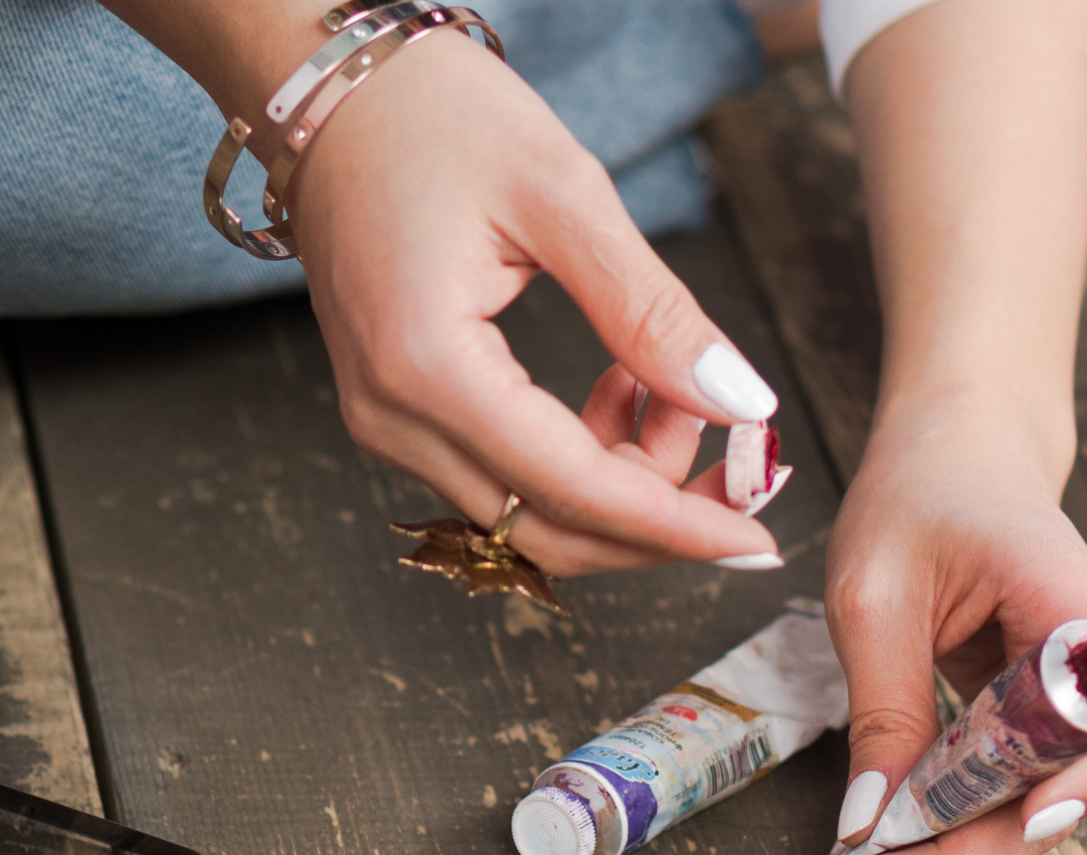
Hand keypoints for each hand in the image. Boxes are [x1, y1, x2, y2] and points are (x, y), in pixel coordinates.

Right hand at [286, 31, 783, 575]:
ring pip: (528, 510)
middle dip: (657, 517)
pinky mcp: (397, 406)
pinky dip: (579, 455)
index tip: (758, 539)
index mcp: (427, 367)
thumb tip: (739, 401)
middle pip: (548, 530)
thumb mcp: (564, 195)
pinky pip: (502, 472)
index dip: (676, 525)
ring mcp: (385, 418)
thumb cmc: (431, 114)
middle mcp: (391, 415)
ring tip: (671, 384)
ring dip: (621, 479)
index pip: (573, 491)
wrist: (329, 84)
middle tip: (740, 465)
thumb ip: (651, 312)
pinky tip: (622, 384)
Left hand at [781, 408, 1086, 854]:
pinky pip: (995, 802)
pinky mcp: (1042, 735)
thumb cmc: (924, 495)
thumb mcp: (877, 591)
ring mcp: (1083, 717)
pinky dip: (931, 839)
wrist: (961, 453)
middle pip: (1045, 810)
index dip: (1005, 821)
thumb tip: (868, 829)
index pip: (1077, 752)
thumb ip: (884, 706)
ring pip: (1018, 822)